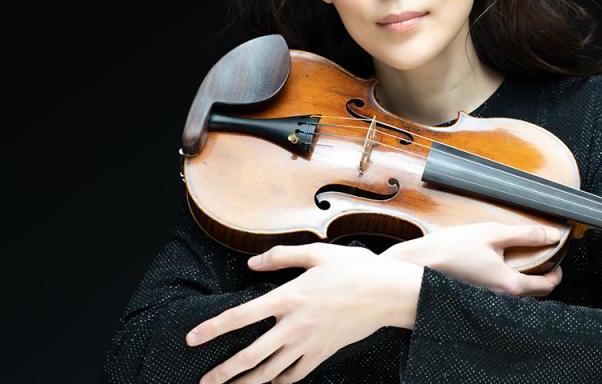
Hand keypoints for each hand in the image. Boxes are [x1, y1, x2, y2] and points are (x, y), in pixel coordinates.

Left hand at [185, 242, 422, 383]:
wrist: (388, 293)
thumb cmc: (355, 268)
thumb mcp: (317, 253)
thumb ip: (281, 256)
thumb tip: (252, 264)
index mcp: (289, 297)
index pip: (240, 317)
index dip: (212, 329)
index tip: (191, 339)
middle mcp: (295, 324)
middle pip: (250, 355)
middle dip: (223, 372)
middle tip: (204, 382)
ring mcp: (310, 342)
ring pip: (271, 371)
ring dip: (247, 383)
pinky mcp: (324, 352)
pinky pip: (296, 374)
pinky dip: (280, 381)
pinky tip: (271, 382)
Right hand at [380, 222, 563, 296]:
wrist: (414, 269)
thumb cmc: (449, 251)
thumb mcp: (491, 233)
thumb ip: (525, 234)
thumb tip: (552, 234)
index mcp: (510, 286)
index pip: (547, 286)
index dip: (557, 271)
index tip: (557, 258)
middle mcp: (501, 302)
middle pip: (532, 293)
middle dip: (540, 276)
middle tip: (537, 256)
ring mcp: (486, 305)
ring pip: (513, 295)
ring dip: (518, 278)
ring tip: (512, 258)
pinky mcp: (473, 302)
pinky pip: (495, 296)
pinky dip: (500, 283)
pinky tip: (488, 266)